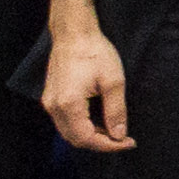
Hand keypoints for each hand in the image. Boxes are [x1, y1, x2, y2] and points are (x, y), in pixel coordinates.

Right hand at [38, 27, 130, 156]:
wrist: (74, 33)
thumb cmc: (95, 52)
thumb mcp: (114, 81)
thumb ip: (116, 111)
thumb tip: (119, 135)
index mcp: (69, 104)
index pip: (86, 138)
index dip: (109, 146)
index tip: (128, 143)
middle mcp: (54, 106)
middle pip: (75, 139)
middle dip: (101, 143)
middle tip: (123, 139)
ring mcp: (50, 102)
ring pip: (69, 132)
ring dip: (91, 136)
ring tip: (114, 131)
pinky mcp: (51, 97)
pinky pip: (65, 121)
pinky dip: (82, 127)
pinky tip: (99, 121)